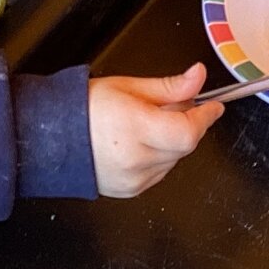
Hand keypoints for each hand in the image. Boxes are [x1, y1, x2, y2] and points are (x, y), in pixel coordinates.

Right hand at [88, 64, 222, 197]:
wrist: (55, 138)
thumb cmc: (87, 108)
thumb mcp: (129, 86)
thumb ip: (169, 86)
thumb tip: (198, 77)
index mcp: (135, 128)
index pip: (187, 131)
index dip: (205, 118)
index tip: (213, 106)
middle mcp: (136, 158)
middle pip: (185, 145)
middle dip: (190, 124)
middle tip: (178, 107)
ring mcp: (134, 179)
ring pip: (175, 159)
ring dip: (174, 141)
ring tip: (150, 124)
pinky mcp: (132, 190)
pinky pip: (161, 172)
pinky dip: (161, 156)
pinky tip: (142, 143)